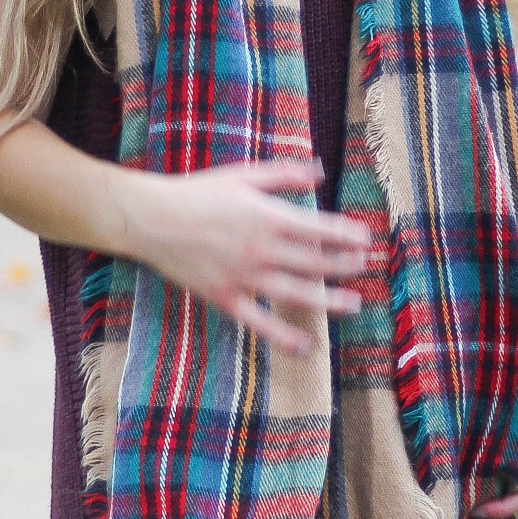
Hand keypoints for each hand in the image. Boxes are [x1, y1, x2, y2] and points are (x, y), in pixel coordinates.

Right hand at [128, 157, 371, 355]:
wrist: (151, 219)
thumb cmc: (197, 193)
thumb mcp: (243, 176)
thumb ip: (283, 174)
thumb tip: (319, 171)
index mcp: (268, 218)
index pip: (320, 230)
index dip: (347, 236)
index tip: (366, 240)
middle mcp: (262, 250)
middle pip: (315, 263)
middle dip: (346, 265)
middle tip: (366, 267)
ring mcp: (244, 277)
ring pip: (296, 294)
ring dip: (329, 301)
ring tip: (354, 304)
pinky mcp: (225, 298)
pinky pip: (260, 322)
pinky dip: (283, 337)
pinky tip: (305, 347)